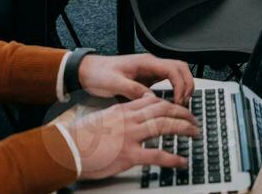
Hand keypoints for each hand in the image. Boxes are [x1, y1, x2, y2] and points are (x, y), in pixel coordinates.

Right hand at [67, 92, 199, 180]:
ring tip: (195, 134)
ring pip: (165, 126)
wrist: (66, 147)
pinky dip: (172, 158)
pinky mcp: (128, 154)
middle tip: (195, 120)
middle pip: (165, 110)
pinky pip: (157, 155)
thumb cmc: (81, 136)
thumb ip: (121, 115)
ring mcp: (130, 136)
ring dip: (184, 129)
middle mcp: (130, 119)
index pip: (155, 101)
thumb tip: (131, 116)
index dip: (172, 104)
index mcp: (124, 110)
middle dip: (184, 113)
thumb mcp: (103, 117)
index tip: (180, 108)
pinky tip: (181, 161)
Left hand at [78, 53, 194, 103]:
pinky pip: (168, 80)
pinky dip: (175, 89)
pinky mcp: (147, 78)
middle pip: (180, 68)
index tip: (179, 100)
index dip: (181, 85)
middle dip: (188, 84)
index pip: (173, 69)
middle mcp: (151, 64)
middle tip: (185, 102)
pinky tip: (171, 101)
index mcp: (146, 63)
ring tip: (182, 103)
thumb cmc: (99, 74)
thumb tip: (151, 99)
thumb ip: (133, 90)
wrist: (88, 71)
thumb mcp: (114, 83)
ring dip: (183, 86)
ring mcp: (150, 70)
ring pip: (176, 73)